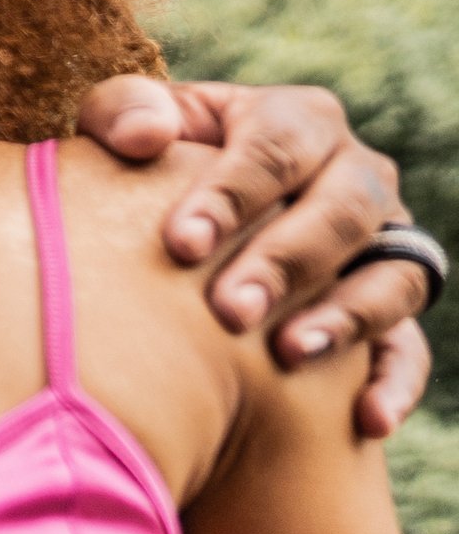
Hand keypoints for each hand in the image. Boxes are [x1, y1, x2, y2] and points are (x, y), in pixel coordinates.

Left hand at [76, 76, 429, 432]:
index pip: (277, 145)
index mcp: (295, 121)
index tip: (182, 245)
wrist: (173, 227)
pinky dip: (395, 381)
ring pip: (391, 274)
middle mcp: (354, 175)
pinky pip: (409, 345)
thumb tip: (145, 136)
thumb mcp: (126, 128)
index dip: (232, 192)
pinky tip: (368, 421)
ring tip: (288, 354)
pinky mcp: (386, 306)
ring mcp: (382, 242)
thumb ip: (125, 112)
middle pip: (343, 209)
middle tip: (229, 311)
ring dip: (346, 316)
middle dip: (287, 260)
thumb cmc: (143, 167)